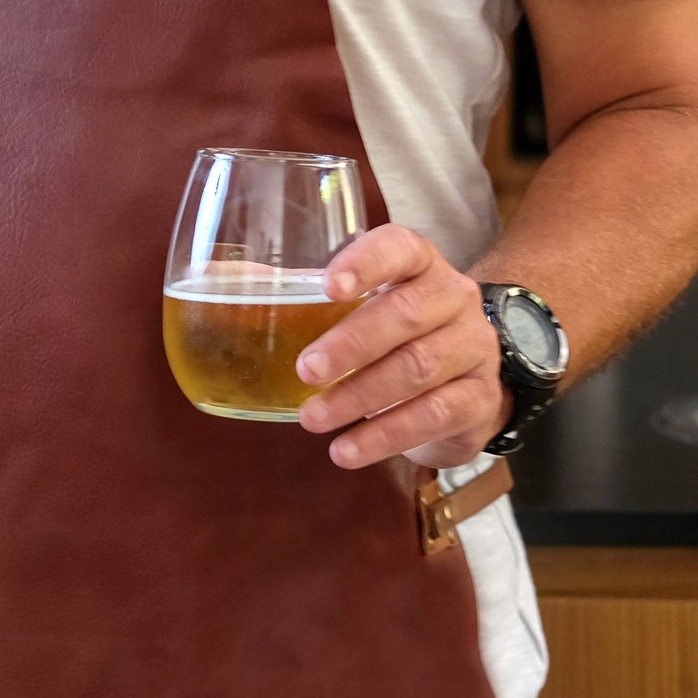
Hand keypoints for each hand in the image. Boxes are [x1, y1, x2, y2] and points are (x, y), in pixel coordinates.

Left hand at [295, 224, 508, 469]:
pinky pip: (434, 416)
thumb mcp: (357, 311)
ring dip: (359, 396)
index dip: (366, 263)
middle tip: (305, 370)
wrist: (465, 386)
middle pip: (406, 313)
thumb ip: (298, 295)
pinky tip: (347, 450)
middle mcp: (454, 300)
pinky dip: (386, 436)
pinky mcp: (480, 399)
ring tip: (312, 419)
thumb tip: (216, 279)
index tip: (327, 287)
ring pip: (419, 368)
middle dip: (351, 343)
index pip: (401, 248)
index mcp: (419, 267)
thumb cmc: (394, 339)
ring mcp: (474, 349)